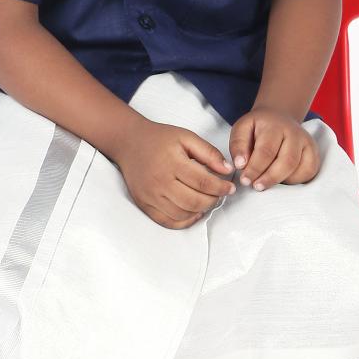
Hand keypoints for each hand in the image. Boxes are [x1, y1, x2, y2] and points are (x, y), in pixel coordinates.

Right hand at [114, 117, 236, 229]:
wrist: (129, 142)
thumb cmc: (159, 138)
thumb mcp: (186, 137)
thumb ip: (209, 153)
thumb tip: (227, 170)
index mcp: (172, 163)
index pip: (203, 183)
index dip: (221, 188)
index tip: (230, 188)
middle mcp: (160, 182)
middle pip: (194, 202)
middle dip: (213, 200)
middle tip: (220, 194)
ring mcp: (150, 196)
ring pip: (182, 214)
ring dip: (200, 210)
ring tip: (207, 200)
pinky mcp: (144, 204)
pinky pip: (167, 221)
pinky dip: (184, 221)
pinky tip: (193, 212)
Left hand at [228, 105, 320, 190]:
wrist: (277, 117)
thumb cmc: (257, 127)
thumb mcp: (242, 129)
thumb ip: (238, 145)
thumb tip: (240, 165)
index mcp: (274, 126)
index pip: (266, 151)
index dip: (255, 169)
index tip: (244, 180)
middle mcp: (294, 133)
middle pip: (287, 161)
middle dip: (270, 178)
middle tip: (256, 186)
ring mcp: (307, 142)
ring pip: (301, 168)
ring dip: (282, 181)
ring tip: (266, 183)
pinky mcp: (313, 152)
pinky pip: (310, 171)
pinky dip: (296, 180)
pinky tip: (282, 180)